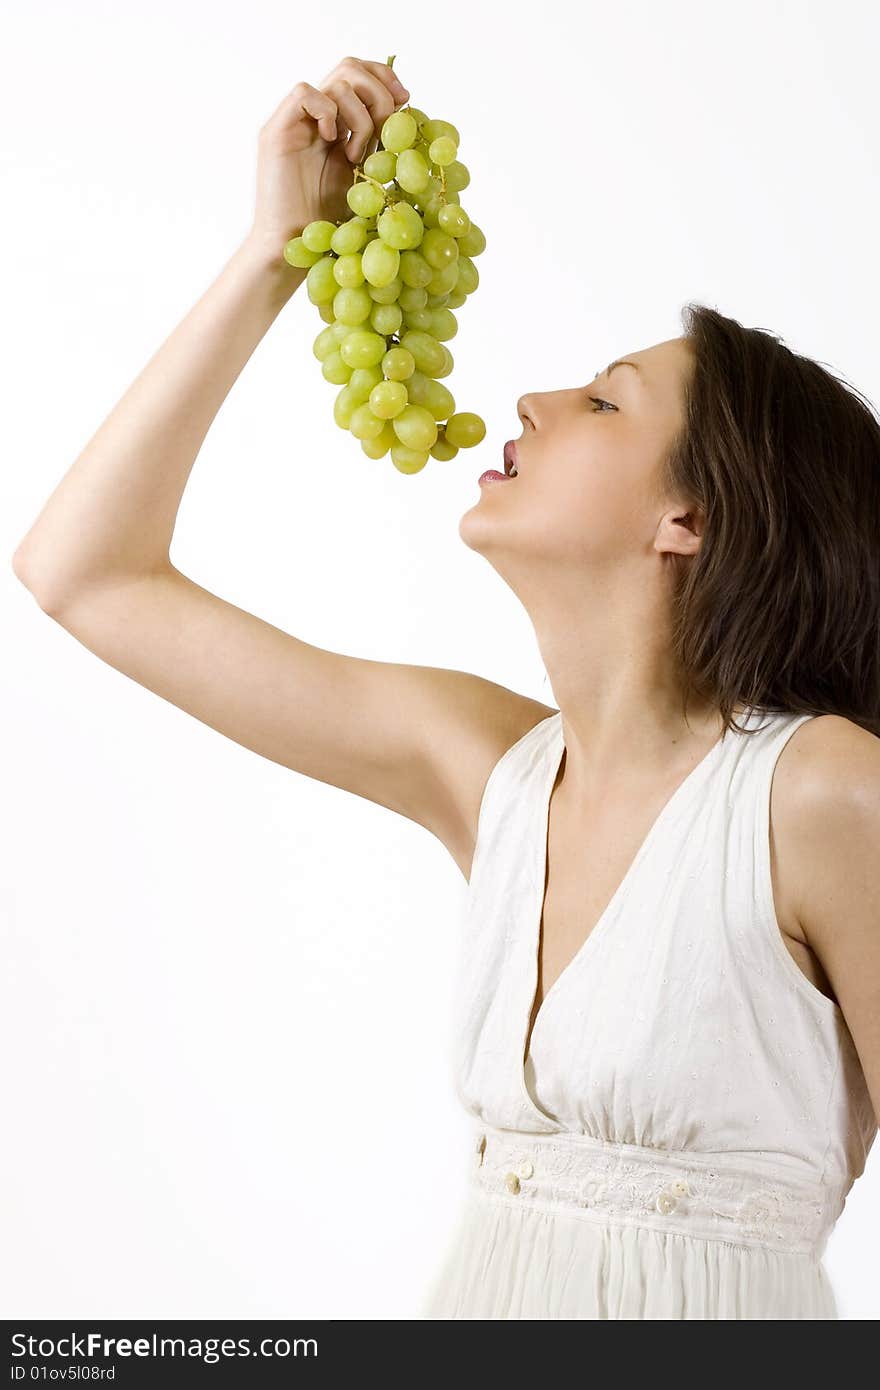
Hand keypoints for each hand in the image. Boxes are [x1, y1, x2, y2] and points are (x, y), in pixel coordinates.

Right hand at [247, 56, 409, 262]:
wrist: (297, 246)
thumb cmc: (330, 223)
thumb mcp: (369, 180)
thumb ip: (382, 147)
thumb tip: (409, 114)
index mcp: (339, 123)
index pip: (361, 73)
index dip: (386, 77)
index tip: (405, 100)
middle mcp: (317, 117)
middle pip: (350, 67)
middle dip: (378, 94)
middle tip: (384, 132)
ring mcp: (296, 122)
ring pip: (336, 82)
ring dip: (359, 118)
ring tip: (355, 157)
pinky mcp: (277, 130)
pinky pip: (305, 94)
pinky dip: (327, 113)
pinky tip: (333, 144)